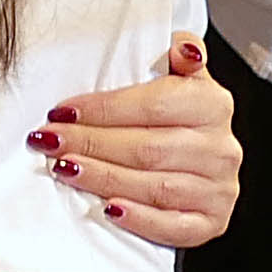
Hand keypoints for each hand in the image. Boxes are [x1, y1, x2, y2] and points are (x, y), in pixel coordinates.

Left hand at [45, 36, 244, 247]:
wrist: (197, 166)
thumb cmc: (172, 120)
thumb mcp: (175, 79)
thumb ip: (174, 55)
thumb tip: (179, 46)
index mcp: (212, 104)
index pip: (154, 104)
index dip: (103, 109)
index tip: (63, 111)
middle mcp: (221, 147)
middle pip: (148, 148)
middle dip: (91, 143)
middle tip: (50, 141)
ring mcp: (219, 188)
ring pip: (154, 186)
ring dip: (103, 178)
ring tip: (65, 169)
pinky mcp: (212, 223)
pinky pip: (174, 226)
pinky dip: (140, 219)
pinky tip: (109, 209)